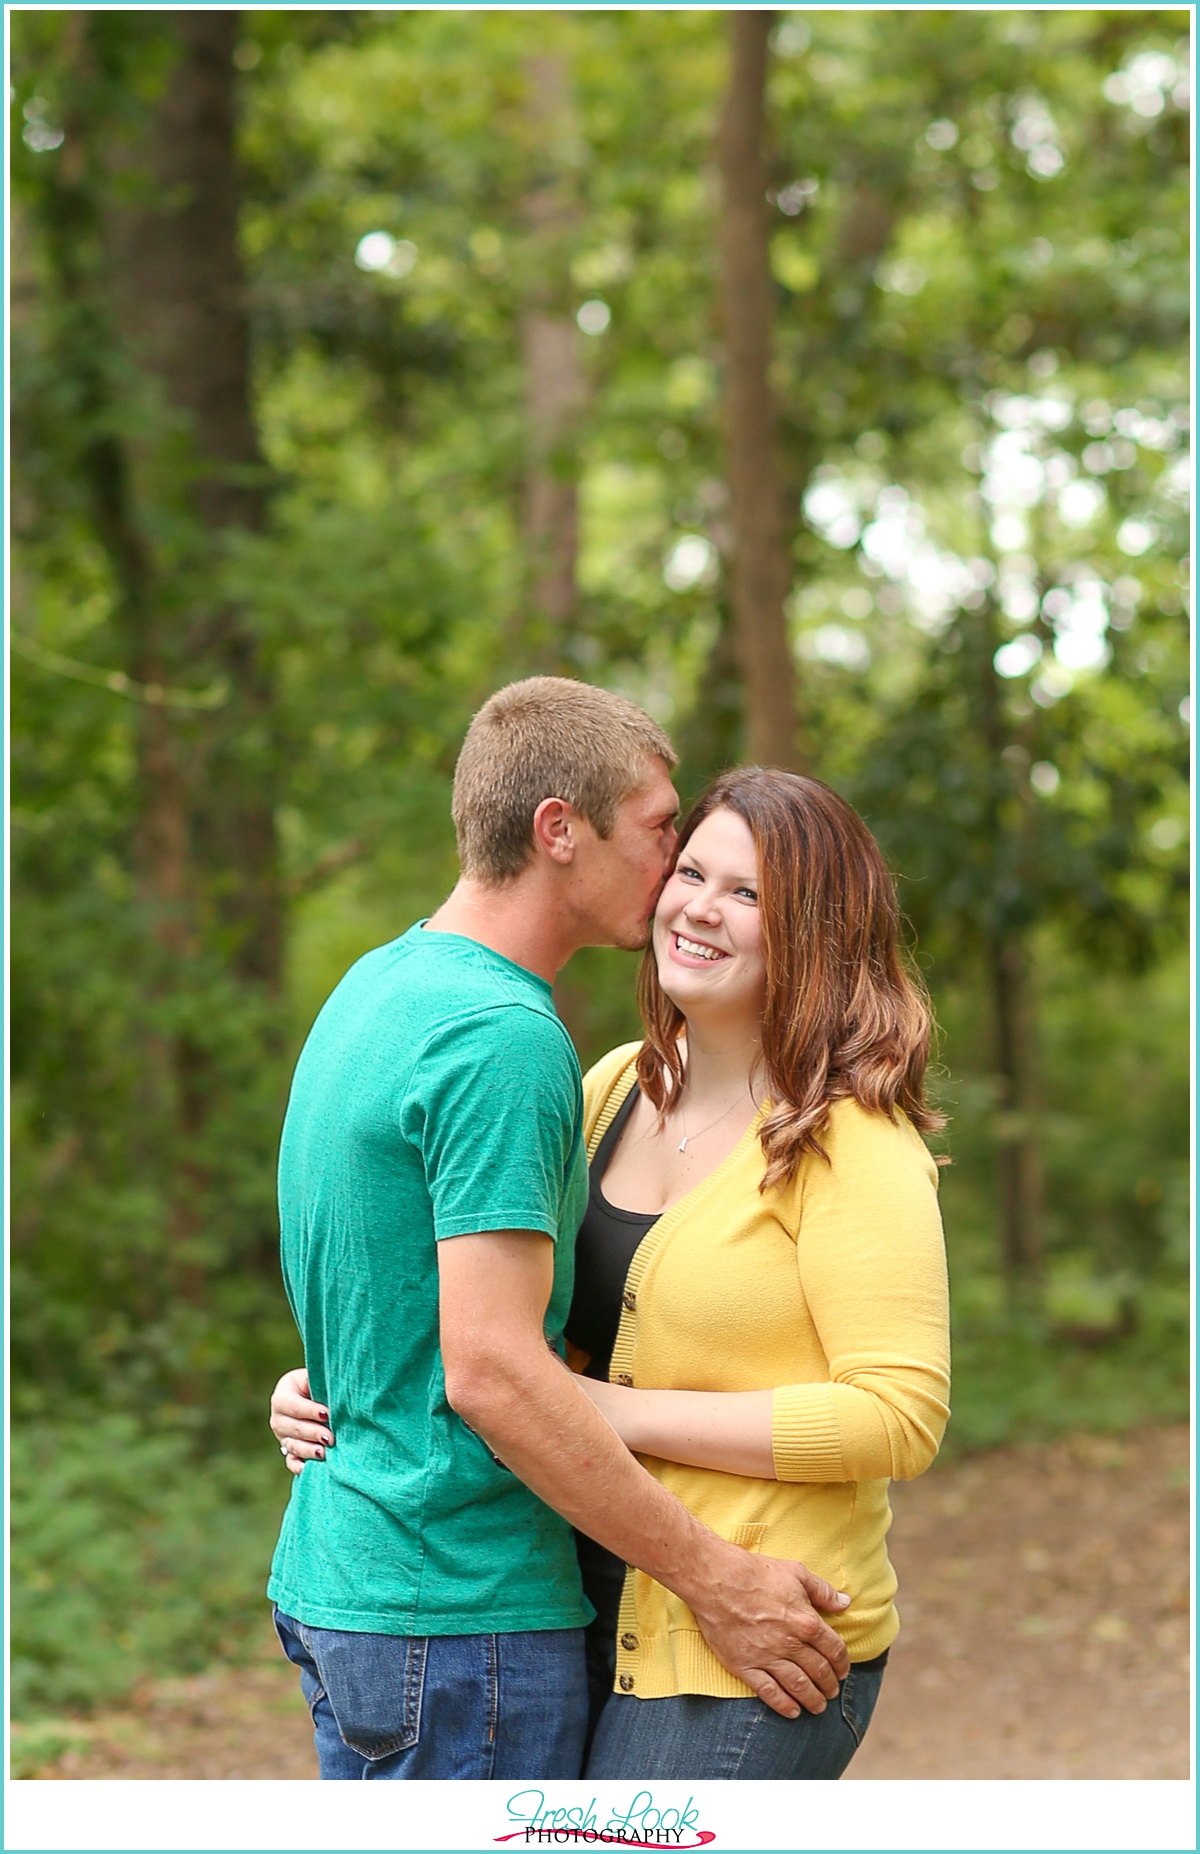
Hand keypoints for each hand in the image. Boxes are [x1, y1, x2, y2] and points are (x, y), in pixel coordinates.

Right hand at [270, 1366, 333, 1474]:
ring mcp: (282, 1436)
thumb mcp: (316, 1378)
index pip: (293, 1405)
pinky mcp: (289, 1451)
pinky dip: (299, 1466)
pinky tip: (309, 1469)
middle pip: (293, 1428)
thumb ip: (321, 1381)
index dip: (310, 1411)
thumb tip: (337, 1388)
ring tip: (324, 1453)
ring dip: (308, 1451)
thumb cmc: (320, 1384)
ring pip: (293, 1446)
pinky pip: (291, 1462)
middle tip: (330, 1437)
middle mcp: (278, 1417)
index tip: (327, 1414)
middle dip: (313, 1433)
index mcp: (282, 1395)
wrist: (317, 1397)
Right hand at [687, 1543, 851, 1719]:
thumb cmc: (756, 1572)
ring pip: (798, 1686)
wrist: (717, 1580)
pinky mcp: (745, 1666)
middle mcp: (790, 1644)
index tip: (844, 1670)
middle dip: (830, 1684)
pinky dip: (784, 1705)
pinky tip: (793, 1711)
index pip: (833, 1650)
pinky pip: (769, 1692)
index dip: (842, 1663)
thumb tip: (845, 1602)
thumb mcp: (796, 1573)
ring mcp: (767, 1657)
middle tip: (833, 1691)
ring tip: (819, 1707)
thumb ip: (823, 1591)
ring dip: (812, 1699)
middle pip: (818, 1671)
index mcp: (806, 1622)